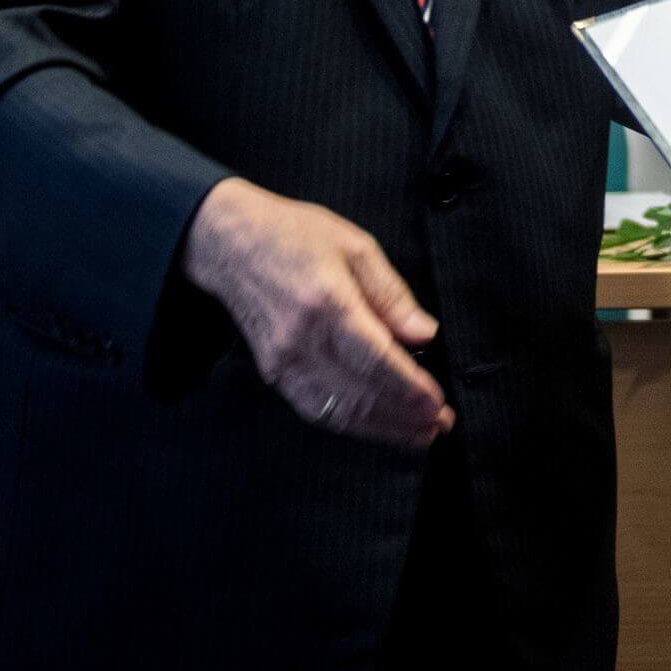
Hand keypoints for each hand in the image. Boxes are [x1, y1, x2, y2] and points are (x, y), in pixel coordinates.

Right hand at [177, 177, 452, 449]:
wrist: (231, 245)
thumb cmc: (295, 236)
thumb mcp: (356, 247)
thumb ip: (392, 295)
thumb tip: (425, 334)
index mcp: (327, 302)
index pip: (375, 360)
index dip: (409, 389)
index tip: (438, 404)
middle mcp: (301, 340)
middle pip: (359, 396)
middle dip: (405, 418)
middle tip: (440, 424)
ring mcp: (283, 362)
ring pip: (338, 413)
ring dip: (382, 430)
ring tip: (418, 434)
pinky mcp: (273, 374)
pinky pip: (316, 410)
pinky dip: (351, 424)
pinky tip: (378, 425)